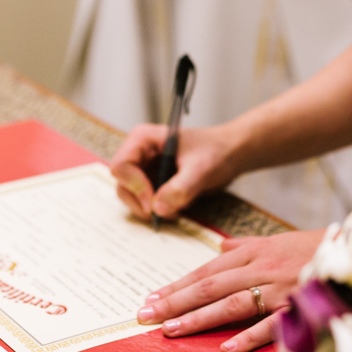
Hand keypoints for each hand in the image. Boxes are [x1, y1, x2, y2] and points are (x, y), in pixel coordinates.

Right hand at [110, 123, 243, 218]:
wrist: (230, 154)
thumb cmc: (216, 151)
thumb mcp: (201, 169)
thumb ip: (180, 188)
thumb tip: (157, 209)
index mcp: (143, 139)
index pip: (121, 166)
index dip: (135, 186)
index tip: (155, 202)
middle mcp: (139, 153)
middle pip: (122, 184)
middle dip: (141, 202)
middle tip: (166, 211)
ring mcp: (144, 168)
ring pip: (130, 196)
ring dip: (149, 209)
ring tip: (174, 210)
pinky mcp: (151, 182)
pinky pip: (143, 201)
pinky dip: (156, 210)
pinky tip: (175, 208)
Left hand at [136, 230, 324, 351]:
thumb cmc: (314, 247)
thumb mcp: (277, 239)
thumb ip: (245, 246)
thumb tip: (220, 248)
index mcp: (253, 252)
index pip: (206, 271)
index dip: (177, 285)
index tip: (150, 298)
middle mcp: (261, 268)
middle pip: (210, 287)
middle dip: (175, 302)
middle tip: (146, 316)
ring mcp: (279, 289)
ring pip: (231, 304)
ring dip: (198, 317)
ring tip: (171, 330)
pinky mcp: (297, 307)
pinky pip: (270, 324)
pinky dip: (247, 336)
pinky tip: (225, 348)